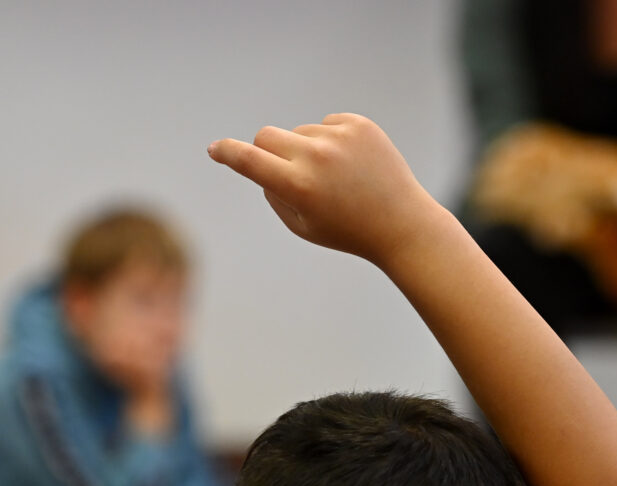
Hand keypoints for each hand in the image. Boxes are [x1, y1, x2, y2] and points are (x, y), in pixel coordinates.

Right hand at [208, 113, 441, 267]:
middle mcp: (316, 157)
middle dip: (267, 152)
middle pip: (266, 136)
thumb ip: (273, 192)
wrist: (401, 223)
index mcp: (298, 187)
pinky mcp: (359, 124)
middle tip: (288, 174)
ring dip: (304, 150)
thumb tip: (260, 161)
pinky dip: (330, 142)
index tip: (215, 149)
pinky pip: (326, 125)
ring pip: (298, 132)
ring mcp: (339, 137)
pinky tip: (351, 165)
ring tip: (335, 178)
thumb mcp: (301, 225)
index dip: (227, 153)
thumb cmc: (347, 230)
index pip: (249, 161)